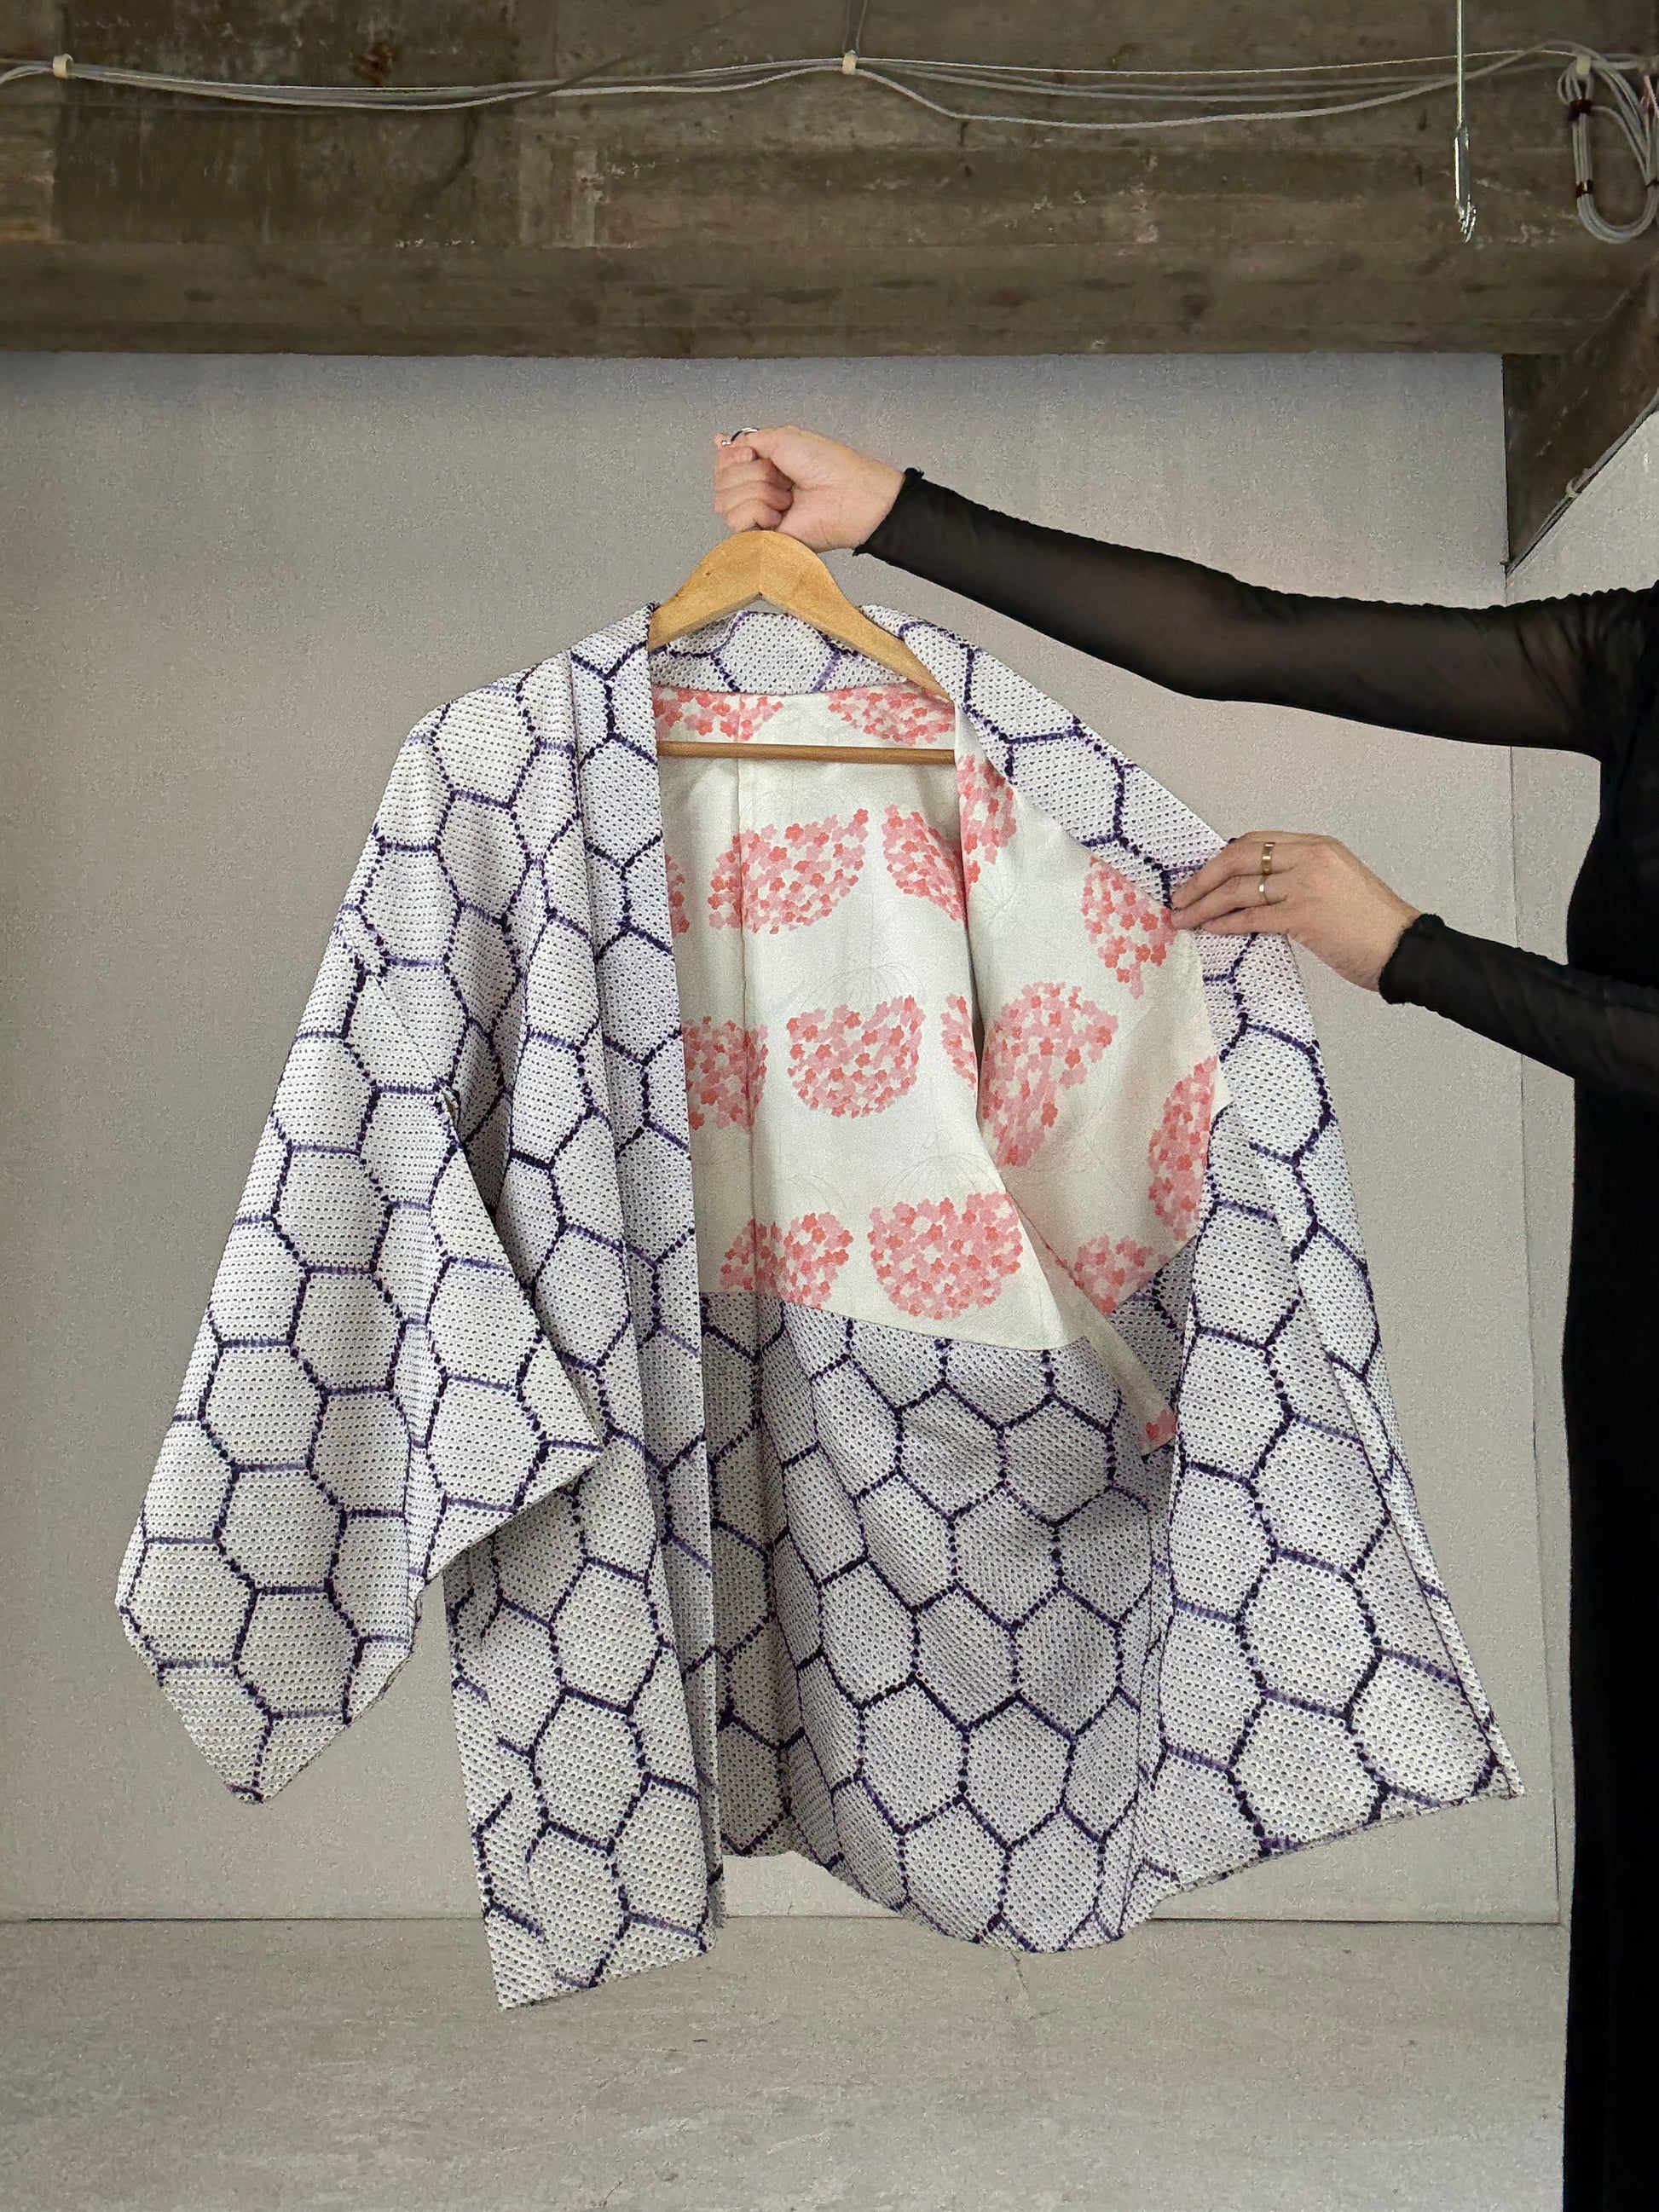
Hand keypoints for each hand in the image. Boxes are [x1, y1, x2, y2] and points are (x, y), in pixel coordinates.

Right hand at [712, 426, 903, 551]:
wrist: (846, 494)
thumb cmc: (826, 465)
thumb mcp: (782, 437)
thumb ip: (747, 440)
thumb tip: (721, 443)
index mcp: (762, 466)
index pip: (723, 462)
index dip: (732, 455)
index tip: (753, 454)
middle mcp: (757, 490)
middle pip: (721, 480)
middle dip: (751, 473)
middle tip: (780, 477)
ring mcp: (758, 515)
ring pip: (725, 500)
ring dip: (758, 491)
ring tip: (786, 496)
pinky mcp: (762, 538)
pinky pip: (735, 520)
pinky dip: (758, 510)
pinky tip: (780, 513)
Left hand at [1171, 831, 1419, 991]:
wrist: (1403, 948)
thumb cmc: (1373, 925)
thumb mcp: (1337, 884)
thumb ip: (1299, 879)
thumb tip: (1253, 893)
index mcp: (1317, 846)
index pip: (1255, 842)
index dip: (1220, 860)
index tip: (1200, 877)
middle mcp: (1310, 858)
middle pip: (1238, 858)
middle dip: (1202, 879)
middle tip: (1180, 897)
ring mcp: (1306, 884)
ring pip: (1239, 889)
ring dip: (1204, 905)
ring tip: (1185, 919)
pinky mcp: (1304, 915)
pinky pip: (1252, 916)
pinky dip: (1226, 923)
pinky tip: (1210, 929)